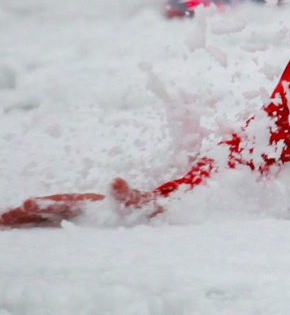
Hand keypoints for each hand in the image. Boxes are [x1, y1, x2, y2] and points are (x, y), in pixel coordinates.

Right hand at [0, 178, 152, 227]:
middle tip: (2, 217)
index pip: (64, 203)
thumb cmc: (142, 208)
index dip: (47, 204)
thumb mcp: (139, 202)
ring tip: (0, 223)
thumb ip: (127, 194)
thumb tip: (117, 181)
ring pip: (42, 220)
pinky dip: (30, 231)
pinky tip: (14, 235)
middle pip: (46, 211)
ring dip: (21, 222)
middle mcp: (76, 209)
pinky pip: (47, 231)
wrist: (148, 214)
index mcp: (88, 202)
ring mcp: (71, 219)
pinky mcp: (71, 230)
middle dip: (24, 213)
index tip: (28, 204)